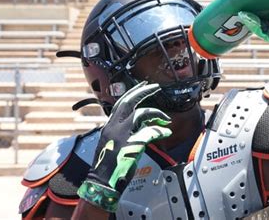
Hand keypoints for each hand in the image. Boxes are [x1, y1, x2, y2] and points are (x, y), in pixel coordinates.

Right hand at [77, 82, 171, 211]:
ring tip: (165, 118)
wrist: (102, 182)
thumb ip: (125, 132)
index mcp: (110, 126)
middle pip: (129, 102)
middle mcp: (114, 127)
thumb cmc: (109, 165)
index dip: (133, 93)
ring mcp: (123, 134)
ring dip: (156, 113)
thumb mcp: (113, 143)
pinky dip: (159, 130)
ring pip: (141, 114)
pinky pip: (150, 132)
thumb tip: (143, 125)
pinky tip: (166, 132)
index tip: (143, 86)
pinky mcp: (132, 144)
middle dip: (143, 92)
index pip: (121, 103)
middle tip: (155, 87)